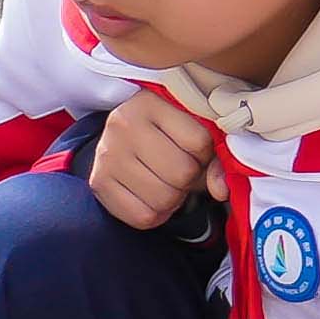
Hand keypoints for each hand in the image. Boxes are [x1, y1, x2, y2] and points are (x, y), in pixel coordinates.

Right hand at [81, 77, 223, 229]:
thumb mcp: (193, 131)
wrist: (122, 139)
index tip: (194, 150)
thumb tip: (221, 190)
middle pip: (181, 173)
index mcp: (150, 102)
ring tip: (166, 183)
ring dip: (174, 198)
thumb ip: (216, 158)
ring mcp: (106, 155)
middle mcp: (122, 124)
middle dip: (189, 178)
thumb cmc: (165, 134)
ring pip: (164, 198)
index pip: (198, 141)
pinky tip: (153, 198)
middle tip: (180, 171)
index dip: (205, 154)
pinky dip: (156, 215)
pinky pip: (142, 217)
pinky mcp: (98, 183)